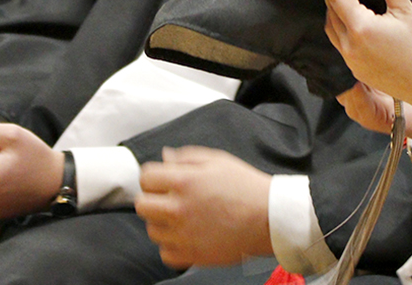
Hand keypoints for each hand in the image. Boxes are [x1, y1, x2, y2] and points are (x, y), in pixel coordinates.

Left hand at [136, 147, 273, 268]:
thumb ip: (187, 156)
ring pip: (152, 230)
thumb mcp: (218, 160)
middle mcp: (179, 208)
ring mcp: (183, 234)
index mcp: (184, 181)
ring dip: (162, 223)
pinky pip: (165, 253)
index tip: (162, 181)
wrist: (268, 218)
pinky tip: (186, 235)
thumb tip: (165, 157)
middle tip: (168, 199)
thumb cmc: (246, 187)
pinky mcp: (192, 255)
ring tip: (182, 217)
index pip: (146, 177)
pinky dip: (172, 245)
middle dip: (152, 199)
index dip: (153, 177)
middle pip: (142, 205)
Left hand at [319, 0, 411, 157]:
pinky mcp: (358, 71)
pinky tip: (352, 26)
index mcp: (361, 28)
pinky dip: (340, 32)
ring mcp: (352, 61)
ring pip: (333, 32)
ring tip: (340, 1)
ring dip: (333, 15)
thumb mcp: (408, 12)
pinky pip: (340, 47)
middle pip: (331, 14)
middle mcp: (350, 46)